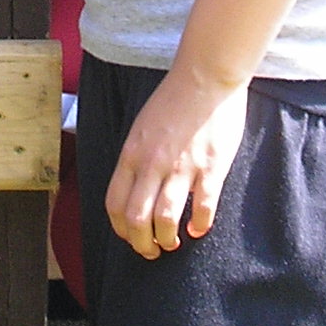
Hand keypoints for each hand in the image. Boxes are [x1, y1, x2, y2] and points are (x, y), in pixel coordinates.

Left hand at [104, 66, 249, 257]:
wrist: (205, 75)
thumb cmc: (174, 99)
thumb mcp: (141, 127)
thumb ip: (137, 158)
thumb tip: (135, 188)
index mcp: (132, 154)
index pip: (115, 204)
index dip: (120, 229)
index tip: (130, 236)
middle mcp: (152, 164)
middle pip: (136, 219)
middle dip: (140, 243)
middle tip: (151, 250)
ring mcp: (182, 167)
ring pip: (165, 220)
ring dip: (166, 239)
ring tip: (172, 243)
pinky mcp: (210, 168)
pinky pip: (203, 208)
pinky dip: (199, 225)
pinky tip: (198, 228)